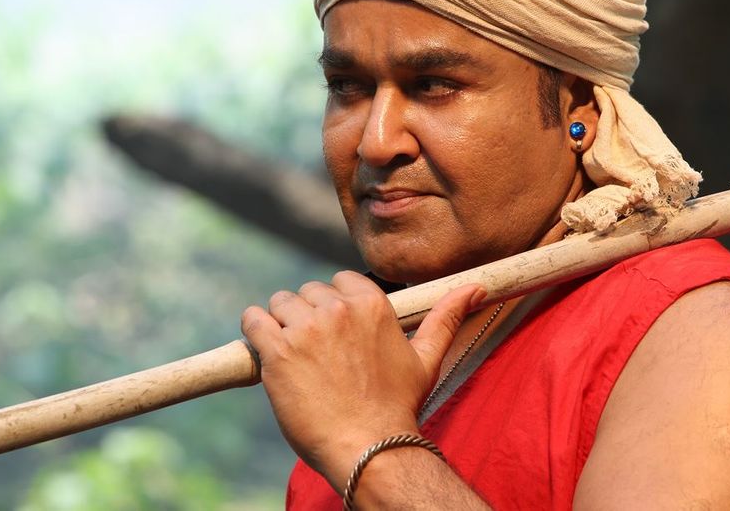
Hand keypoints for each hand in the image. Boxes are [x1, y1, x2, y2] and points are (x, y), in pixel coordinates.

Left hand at [240, 271, 483, 489]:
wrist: (369, 447)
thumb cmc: (397, 406)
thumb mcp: (426, 359)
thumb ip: (445, 317)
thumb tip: (475, 287)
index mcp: (372, 304)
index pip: (340, 281)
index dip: (334, 305)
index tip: (335, 331)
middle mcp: (338, 309)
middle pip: (308, 292)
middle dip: (308, 316)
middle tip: (315, 351)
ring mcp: (306, 329)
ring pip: (280, 303)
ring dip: (281, 323)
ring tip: (293, 355)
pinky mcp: (278, 351)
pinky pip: (254, 320)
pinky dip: (254, 328)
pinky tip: (263, 348)